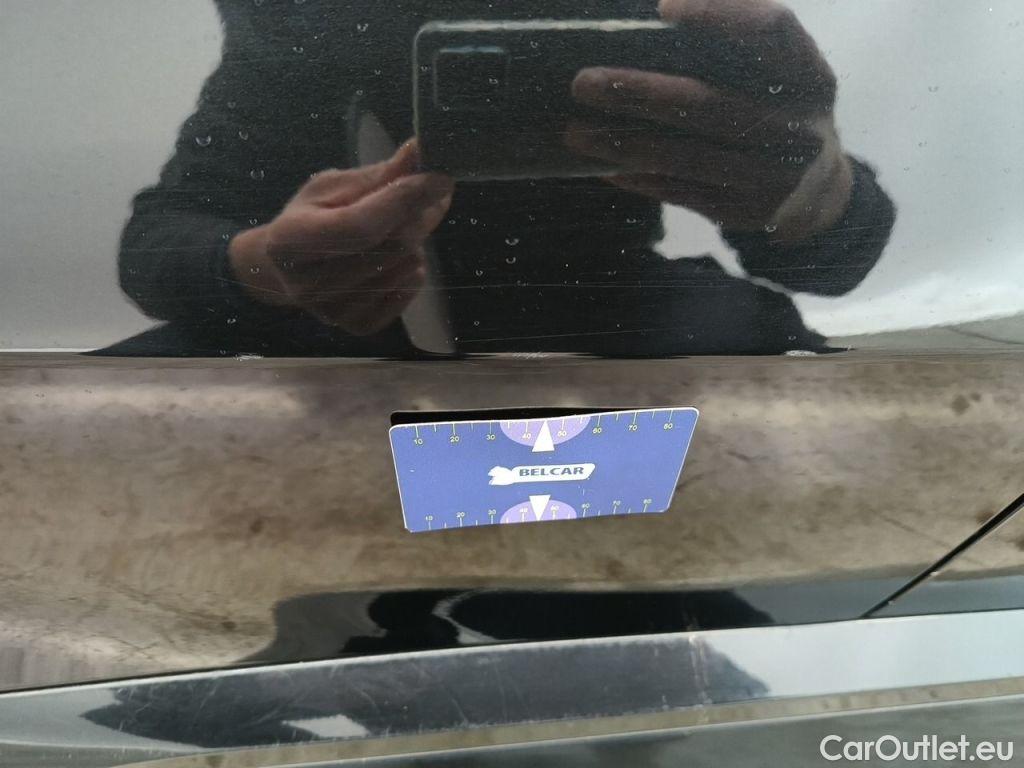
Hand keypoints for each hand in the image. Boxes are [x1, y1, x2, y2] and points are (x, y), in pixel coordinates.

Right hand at [229, 141, 452, 334]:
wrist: (286, 269)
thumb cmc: (310, 218)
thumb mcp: (333, 187)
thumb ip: (377, 176)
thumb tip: (417, 152)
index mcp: (291, 240)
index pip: (359, 225)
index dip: (403, 200)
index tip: (438, 179)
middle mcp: (307, 284)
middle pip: (389, 248)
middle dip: (417, 216)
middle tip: (429, 196)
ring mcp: (332, 312)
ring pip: (404, 267)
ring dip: (414, 242)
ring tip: (398, 230)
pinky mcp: (355, 327)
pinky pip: (406, 292)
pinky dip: (412, 271)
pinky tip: (397, 259)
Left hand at [567, 0, 852, 243]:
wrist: (820, 194)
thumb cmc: (782, 112)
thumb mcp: (786, 76)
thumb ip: (741, 49)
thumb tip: (656, 17)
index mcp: (810, 76)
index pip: (773, 31)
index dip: (721, 16)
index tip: (663, 7)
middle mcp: (796, 126)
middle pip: (709, 104)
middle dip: (641, 93)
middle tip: (584, 83)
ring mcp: (770, 175)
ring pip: (685, 158)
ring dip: (624, 145)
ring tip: (575, 133)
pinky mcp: (744, 210)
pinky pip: (680, 193)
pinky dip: (638, 178)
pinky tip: (603, 166)